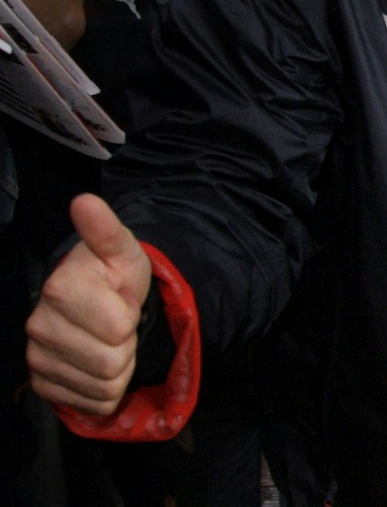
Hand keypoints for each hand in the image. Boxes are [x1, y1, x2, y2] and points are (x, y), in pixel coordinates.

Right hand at [25, 195, 153, 416]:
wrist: (98, 300)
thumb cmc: (116, 273)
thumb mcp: (122, 249)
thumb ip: (105, 229)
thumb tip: (84, 201)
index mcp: (60, 289)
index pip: (118, 329)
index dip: (131, 318)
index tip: (123, 303)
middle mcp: (39, 326)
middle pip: (110, 363)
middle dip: (127, 346)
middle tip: (119, 326)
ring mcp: (37, 356)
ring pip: (102, 386)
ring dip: (119, 369)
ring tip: (110, 342)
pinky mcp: (43, 382)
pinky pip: (88, 402)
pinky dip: (104, 390)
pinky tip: (99, 364)